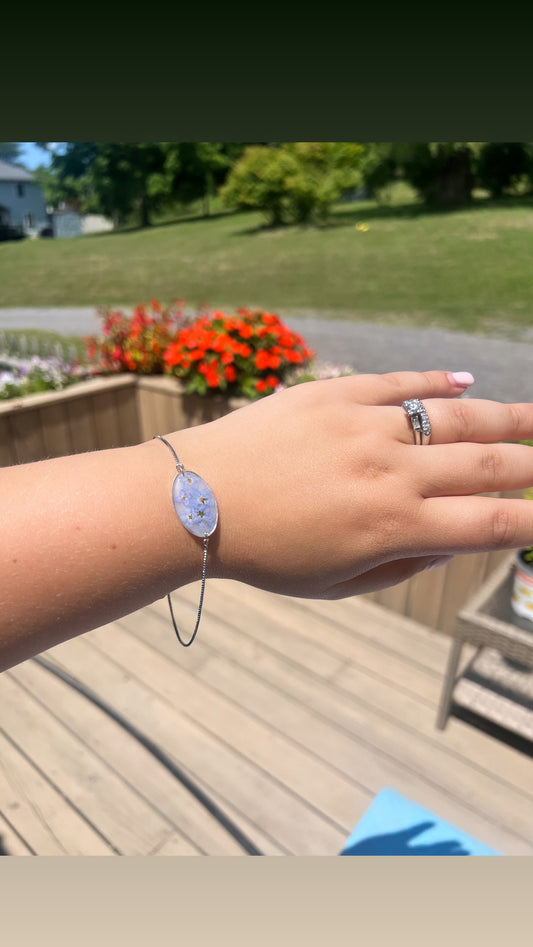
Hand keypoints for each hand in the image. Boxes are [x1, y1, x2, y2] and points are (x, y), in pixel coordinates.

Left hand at [173, 370, 532, 598]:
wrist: (197, 499)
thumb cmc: (267, 554)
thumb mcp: (339, 583)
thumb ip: (406, 562)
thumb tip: (457, 537)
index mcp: (393, 527)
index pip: (489, 522)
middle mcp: (390, 473)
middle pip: (488, 464)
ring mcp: (364, 426)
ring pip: (456, 416)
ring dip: (507, 417)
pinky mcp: (336, 393)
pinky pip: (400, 382)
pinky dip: (437, 381)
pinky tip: (467, 381)